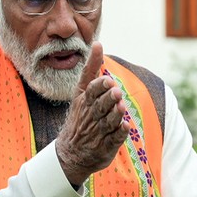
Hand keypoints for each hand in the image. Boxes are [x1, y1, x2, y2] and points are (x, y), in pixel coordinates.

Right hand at [55, 42, 129, 185]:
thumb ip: (91, 68)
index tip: (107, 80)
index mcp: (84, 102)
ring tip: (121, 107)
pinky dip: (119, 134)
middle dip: (107, 99)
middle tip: (115, 91)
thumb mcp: (81, 92)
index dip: (99, 86)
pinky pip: (113, 140)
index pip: (90, 92)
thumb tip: (97, 43)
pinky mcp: (105, 146)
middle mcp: (90, 116)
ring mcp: (97, 132)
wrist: (70, 153)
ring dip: (115, 115)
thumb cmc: (80, 116)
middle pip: (99, 106)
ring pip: (107, 122)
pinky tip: (126, 127)